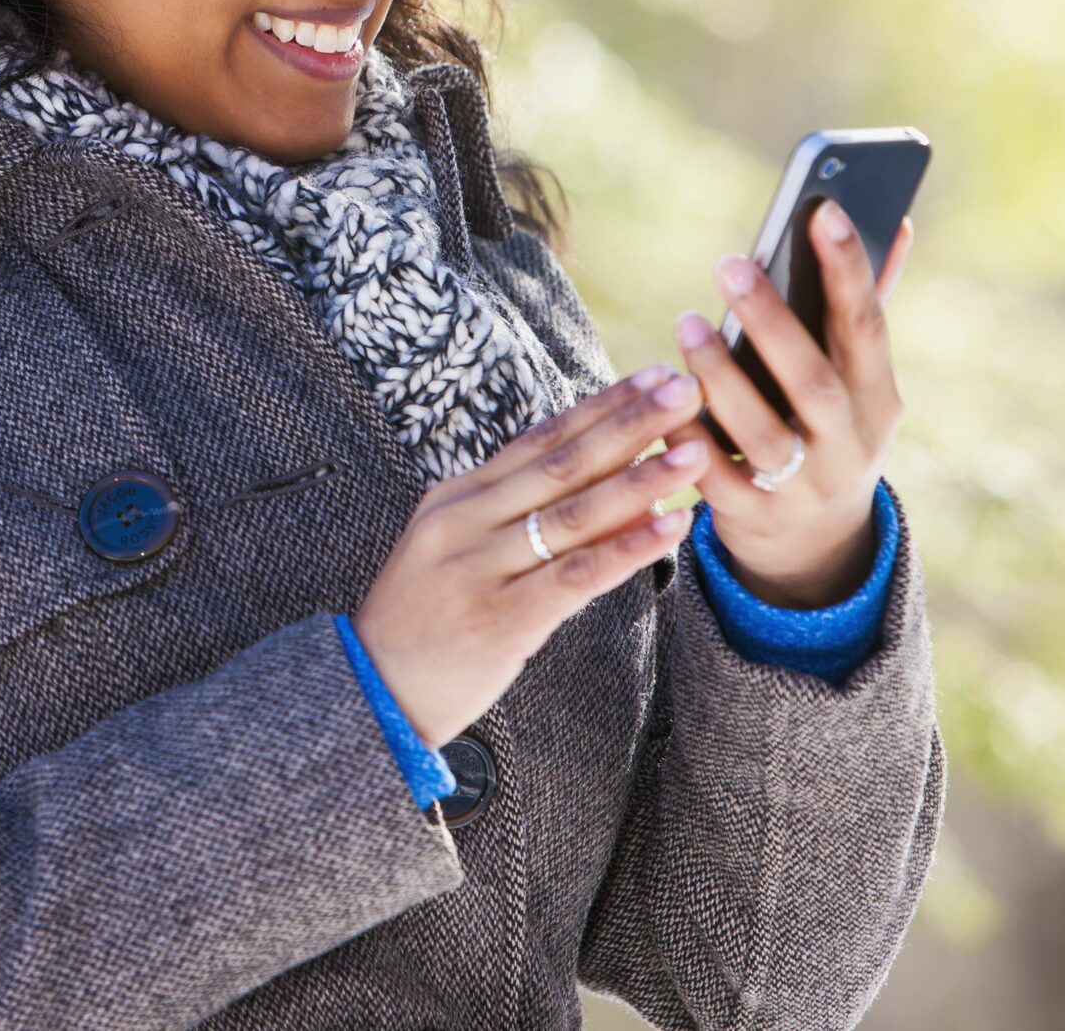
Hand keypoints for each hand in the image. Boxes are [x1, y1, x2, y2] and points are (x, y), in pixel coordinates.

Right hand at [351, 364, 714, 747]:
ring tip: (693, 453)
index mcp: (457, 496)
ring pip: (574, 514)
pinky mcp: (502, 619)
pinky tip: (670, 528)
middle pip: (563, 463)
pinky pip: (575, 576)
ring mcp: (481, 568)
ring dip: (641, 480)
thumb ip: (520, 517)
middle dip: (630, 424)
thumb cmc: (424, 620)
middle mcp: (467, 521)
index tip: (653, 375)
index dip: (601, 406)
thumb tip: (609, 488)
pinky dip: (627, 548)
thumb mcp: (456, 549)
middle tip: (686, 389)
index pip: (541, 439)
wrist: (371, 688)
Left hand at [660, 205, 912, 609]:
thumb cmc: (831, 429)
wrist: (817, 544)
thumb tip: (901, 222)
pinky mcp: (755, 518)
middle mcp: (849, 444)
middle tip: (729, 263)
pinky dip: (688, 438)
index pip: (867, 326)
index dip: (850, 270)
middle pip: (811, 380)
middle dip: (771, 320)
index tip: (824, 211)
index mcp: (878, 398)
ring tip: (686, 321)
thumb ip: (866, 308)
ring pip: (761, 431)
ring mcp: (803, 487)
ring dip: (720, 375)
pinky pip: (715, 478)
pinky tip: (662, 396)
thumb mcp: (860, 382)